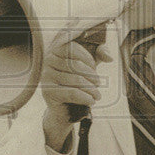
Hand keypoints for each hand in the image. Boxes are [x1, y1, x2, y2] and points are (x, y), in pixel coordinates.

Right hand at [40, 36, 111, 150]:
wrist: (64, 106)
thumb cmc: (77, 80)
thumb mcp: (89, 63)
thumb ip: (100, 53)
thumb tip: (109, 57)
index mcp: (56, 48)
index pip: (73, 48)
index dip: (88, 58)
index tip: (94, 68)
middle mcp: (48, 60)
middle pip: (75, 65)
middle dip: (92, 76)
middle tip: (98, 84)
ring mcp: (46, 75)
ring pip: (76, 80)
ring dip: (91, 89)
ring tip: (97, 95)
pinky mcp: (47, 91)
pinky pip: (72, 93)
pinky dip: (85, 97)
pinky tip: (91, 101)